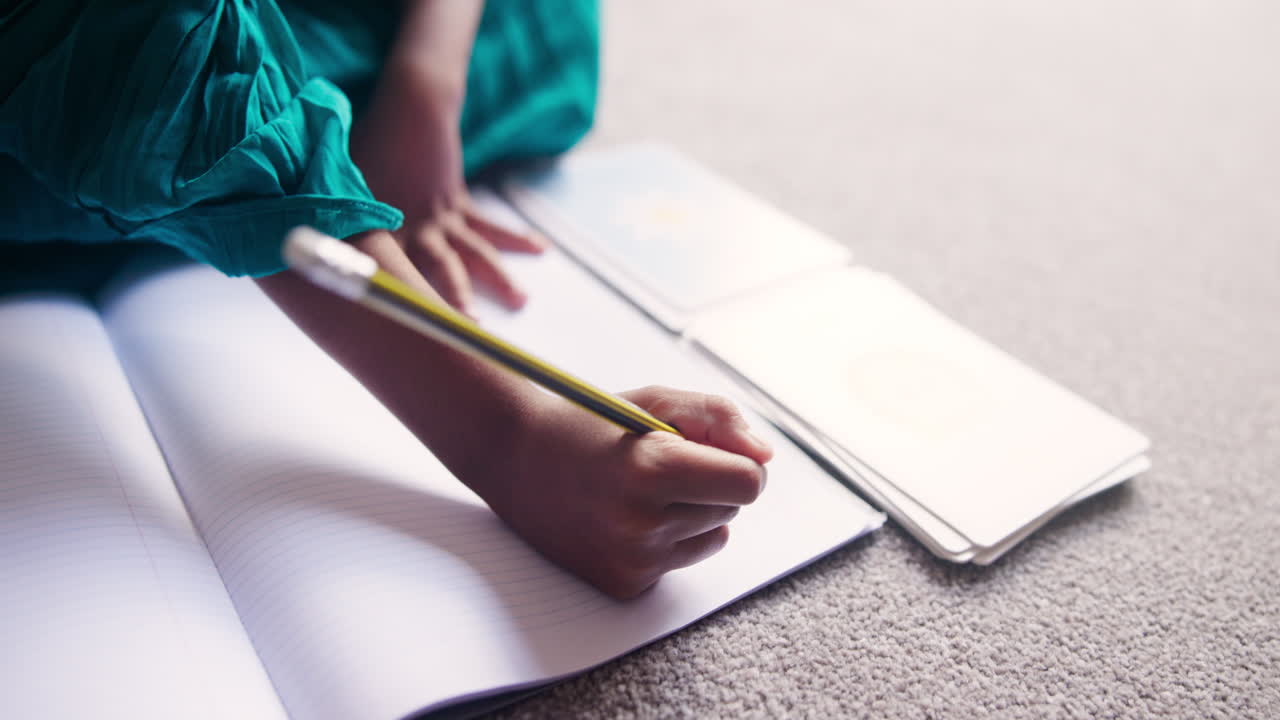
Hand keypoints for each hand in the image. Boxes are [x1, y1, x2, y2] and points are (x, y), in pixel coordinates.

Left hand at [350, 58, 546, 313]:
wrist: (408, 106)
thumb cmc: (365, 147)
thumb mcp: (339, 188)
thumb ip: (337, 226)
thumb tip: (321, 261)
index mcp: (379, 230)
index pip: (389, 274)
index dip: (403, 303)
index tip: (414, 334)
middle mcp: (413, 227)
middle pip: (440, 270)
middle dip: (457, 301)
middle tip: (472, 329)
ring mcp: (440, 216)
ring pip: (474, 252)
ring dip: (499, 277)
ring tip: (521, 300)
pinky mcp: (458, 202)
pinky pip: (489, 226)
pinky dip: (515, 238)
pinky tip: (540, 249)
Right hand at [474, 386, 774, 599]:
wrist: (515, 459)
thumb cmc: (592, 424)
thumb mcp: (654, 402)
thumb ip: (718, 418)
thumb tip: (764, 457)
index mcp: (652, 469)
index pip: (748, 482)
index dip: (739, 461)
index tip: (712, 449)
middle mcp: (641, 523)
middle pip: (732, 509)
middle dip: (709, 482)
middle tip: (658, 463)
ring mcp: (630, 560)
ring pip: (713, 536)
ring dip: (691, 511)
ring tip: (640, 489)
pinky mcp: (623, 584)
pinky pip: (683, 560)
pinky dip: (668, 539)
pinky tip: (625, 517)